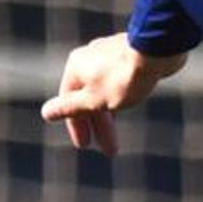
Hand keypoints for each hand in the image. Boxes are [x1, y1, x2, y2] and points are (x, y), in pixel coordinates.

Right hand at [38, 35, 177, 153]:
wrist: (156, 50)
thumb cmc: (124, 77)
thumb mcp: (93, 100)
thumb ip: (70, 108)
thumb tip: (46, 112)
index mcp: (75, 67)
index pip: (69, 102)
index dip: (76, 126)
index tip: (84, 145)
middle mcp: (89, 57)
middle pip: (89, 97)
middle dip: (99, 126)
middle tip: (109, 150)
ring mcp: (109, 54)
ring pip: (105, 89)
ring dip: (111, 113)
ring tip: (119, 132)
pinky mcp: (129, 54)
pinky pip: (119, 80)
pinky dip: (121, 97)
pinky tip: (130, 103)